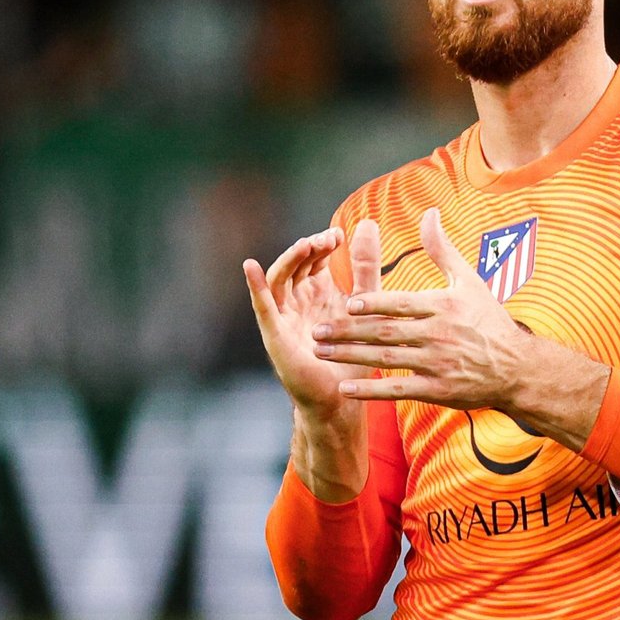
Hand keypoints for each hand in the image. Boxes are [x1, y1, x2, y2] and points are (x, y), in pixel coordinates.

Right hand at [243, 221, 382, 415]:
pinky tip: (250, 267)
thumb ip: (366, 267)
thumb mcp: (365, 302)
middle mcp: (297, 301)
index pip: (313, 258)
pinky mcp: (276, 335)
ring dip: (289, 260)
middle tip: (327, 240)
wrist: (343, 397)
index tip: (339, 236)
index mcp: (316, 292)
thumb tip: (368, 223)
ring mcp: (284, 317)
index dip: (322, 244)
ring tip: (305, 246)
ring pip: (279, 279)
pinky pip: (263, 307)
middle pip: (295, 264)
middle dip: (309, 249)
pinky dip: (255, 287)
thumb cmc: (354, 353)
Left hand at [312, 208, 608, 446]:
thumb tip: (429, 212)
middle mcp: (438, 335)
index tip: (346, 303)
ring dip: (351, 356)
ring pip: (386, 360)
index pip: (402, 304)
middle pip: (386, 333)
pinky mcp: (438, 391)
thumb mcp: (469, 280)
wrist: (517, 368)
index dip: (373, 305)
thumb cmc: (489, 320)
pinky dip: (371, 391)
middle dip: (348, 332)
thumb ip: (442, 249)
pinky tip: (345, 388)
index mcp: (443, 307)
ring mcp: (438, 365)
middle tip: (317, 330)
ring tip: (321, 352)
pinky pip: (398, 390)